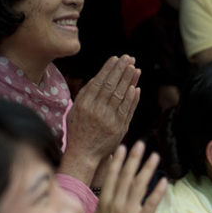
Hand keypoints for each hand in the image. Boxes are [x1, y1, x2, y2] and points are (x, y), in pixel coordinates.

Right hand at [64, 56, 140, 184]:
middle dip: (121, 70)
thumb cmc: (78, 130)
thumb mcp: (75, 110)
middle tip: (129, 58)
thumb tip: (98, 78)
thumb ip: (86, 94)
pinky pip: (128, 110)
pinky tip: (136, 88)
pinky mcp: (119, 129)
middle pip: (112, 86)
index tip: (116, 58)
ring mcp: (109, 120)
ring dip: (129, 81)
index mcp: (85, 104)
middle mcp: (97, 110)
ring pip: (121, 96)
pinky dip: (133, 99)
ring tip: (135, 68)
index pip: (100, 81)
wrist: (83, 154)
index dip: (109, 69)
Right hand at [92, 142, 167, 212]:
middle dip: (134, 158)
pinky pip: (151, 203)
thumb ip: (105, 199)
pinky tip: (164, 181)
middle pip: (127, 176)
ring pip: (140, 185)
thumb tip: (109, 185)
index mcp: (105, 200)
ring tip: (155, 156)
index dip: (118, 160)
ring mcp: (129, 212)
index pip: (113, 176)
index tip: (123, 147)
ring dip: (148, 169)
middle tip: (141, 144)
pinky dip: (157, 192)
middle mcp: (117, 203)